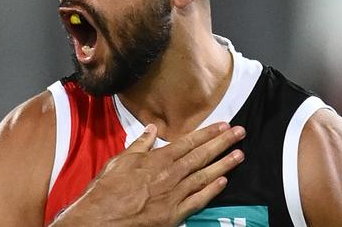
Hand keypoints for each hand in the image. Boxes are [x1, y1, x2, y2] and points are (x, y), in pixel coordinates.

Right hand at [50, 122, 245, 226]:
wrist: (101, 220)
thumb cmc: (106, 191)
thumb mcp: (119, 161)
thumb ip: (139, 145)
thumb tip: (152, 129)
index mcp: (157, 160)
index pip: (188, 142)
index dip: (208, 133)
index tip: (224, 125)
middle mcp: (170, 175)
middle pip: (202, 156)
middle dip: (223, 143)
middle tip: (240, 133)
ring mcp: (174, 195)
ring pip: (205, 176)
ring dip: (224, 164)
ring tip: (240, 155)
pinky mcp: (174, 214)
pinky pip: (198, 201)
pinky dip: (212, 191)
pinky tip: (224, 182)